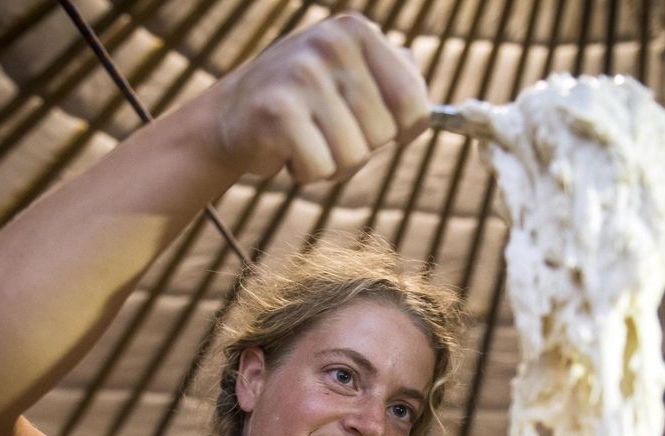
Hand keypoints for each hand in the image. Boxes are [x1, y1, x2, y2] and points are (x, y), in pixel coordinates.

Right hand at [210, 13, 429, 182]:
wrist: (230, 116)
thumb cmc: (303, 103)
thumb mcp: (350, 75)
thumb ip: (395, 77)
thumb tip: (434, 96)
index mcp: (358, 32)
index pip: (416, 106)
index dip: (398, 132)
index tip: (369, 125)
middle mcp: (332, 43)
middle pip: (384, 136)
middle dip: (357, 148)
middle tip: (322, 130)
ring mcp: (303, 74)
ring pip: (354, 158)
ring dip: (330, 164)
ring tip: (304, 139)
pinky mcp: (278, 112)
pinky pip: (321, 169)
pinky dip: (304, 173)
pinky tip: (285, 150)